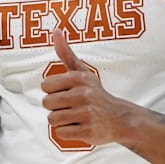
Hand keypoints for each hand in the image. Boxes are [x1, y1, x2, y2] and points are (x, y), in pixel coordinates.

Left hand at [41, 28, 125, 145]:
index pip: (45, 86)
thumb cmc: (94, 93)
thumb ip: (65, 53)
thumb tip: (56, 30)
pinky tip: (80, 126)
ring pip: (52, 119)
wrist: (119, 118)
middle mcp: (83, 95)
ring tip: (75, 116)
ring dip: (61, 120)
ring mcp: (86, 114)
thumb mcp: (81, 71)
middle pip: (47, 103)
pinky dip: (67, 132)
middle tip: (71, 106)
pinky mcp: (88, 131)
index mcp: (78, 78)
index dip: (53, 91)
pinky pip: (61, 133)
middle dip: (56, 106)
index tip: (66, 92)